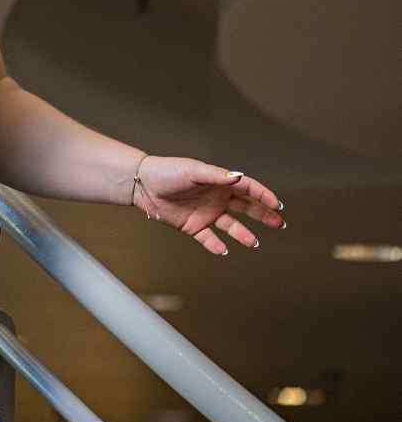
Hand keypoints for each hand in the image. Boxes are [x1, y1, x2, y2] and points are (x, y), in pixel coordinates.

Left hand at [131, 156, 285, 255]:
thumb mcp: (193, 170)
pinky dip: (216, 245)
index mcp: (219, 182)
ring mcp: (206, 213)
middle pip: (246, 208)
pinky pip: (208, 238)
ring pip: (230, 225)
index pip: (247, 188)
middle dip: (263, 215)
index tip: (277, 204)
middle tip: (279, 223)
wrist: (141, 184)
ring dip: (243, 234)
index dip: (263, 195)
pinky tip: (224, 251)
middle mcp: (216, 198)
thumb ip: (216, 175)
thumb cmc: (167, 171)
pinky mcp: (193, 226)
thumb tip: (238, 177)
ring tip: (254, 242)